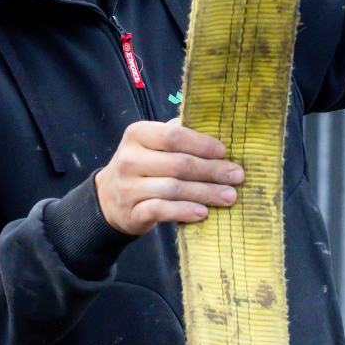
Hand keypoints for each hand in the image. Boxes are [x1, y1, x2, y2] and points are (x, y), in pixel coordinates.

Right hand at [94, 119, 243, 236]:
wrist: (108, 198)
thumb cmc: (141, 166)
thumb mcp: (151, 145)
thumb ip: (176, 135)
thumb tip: (215, 131)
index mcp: (137, 134)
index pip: (173, 136)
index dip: (201, 144)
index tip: (224, 152)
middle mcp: (129, 159)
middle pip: (178, 164)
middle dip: (212, 170)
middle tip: (236, 176)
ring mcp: (128, 187)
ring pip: (174, 189)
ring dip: (205, 193)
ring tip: (229, 196)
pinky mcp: (131, 212)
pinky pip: (162, 210)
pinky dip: (184, 211)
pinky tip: (203, 212)